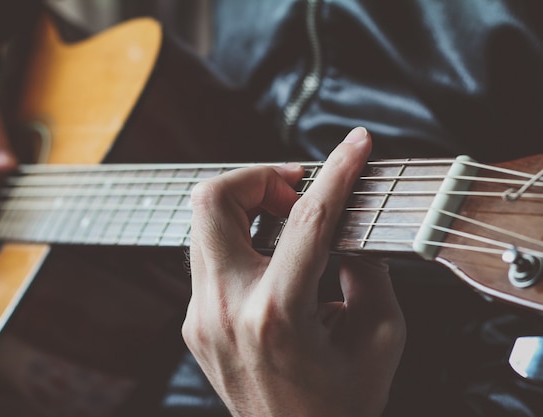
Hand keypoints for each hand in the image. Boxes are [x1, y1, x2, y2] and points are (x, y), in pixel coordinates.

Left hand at [183, 127, 405, 416]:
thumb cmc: (341, 404)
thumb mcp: (378, 337)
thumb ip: (370, 271)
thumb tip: (351, 227)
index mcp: (277, 314)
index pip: (307, 219)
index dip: (337, 172)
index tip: (355, 145)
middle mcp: (225, 309)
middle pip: (212, 200)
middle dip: (256, 177)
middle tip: (295, 189)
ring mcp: (201, 316)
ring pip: (202, 223)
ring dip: (244, 205)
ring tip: (285, 220)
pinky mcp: (195, 322)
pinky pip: (207, 255)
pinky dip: (238, 238)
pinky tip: (270, 256)